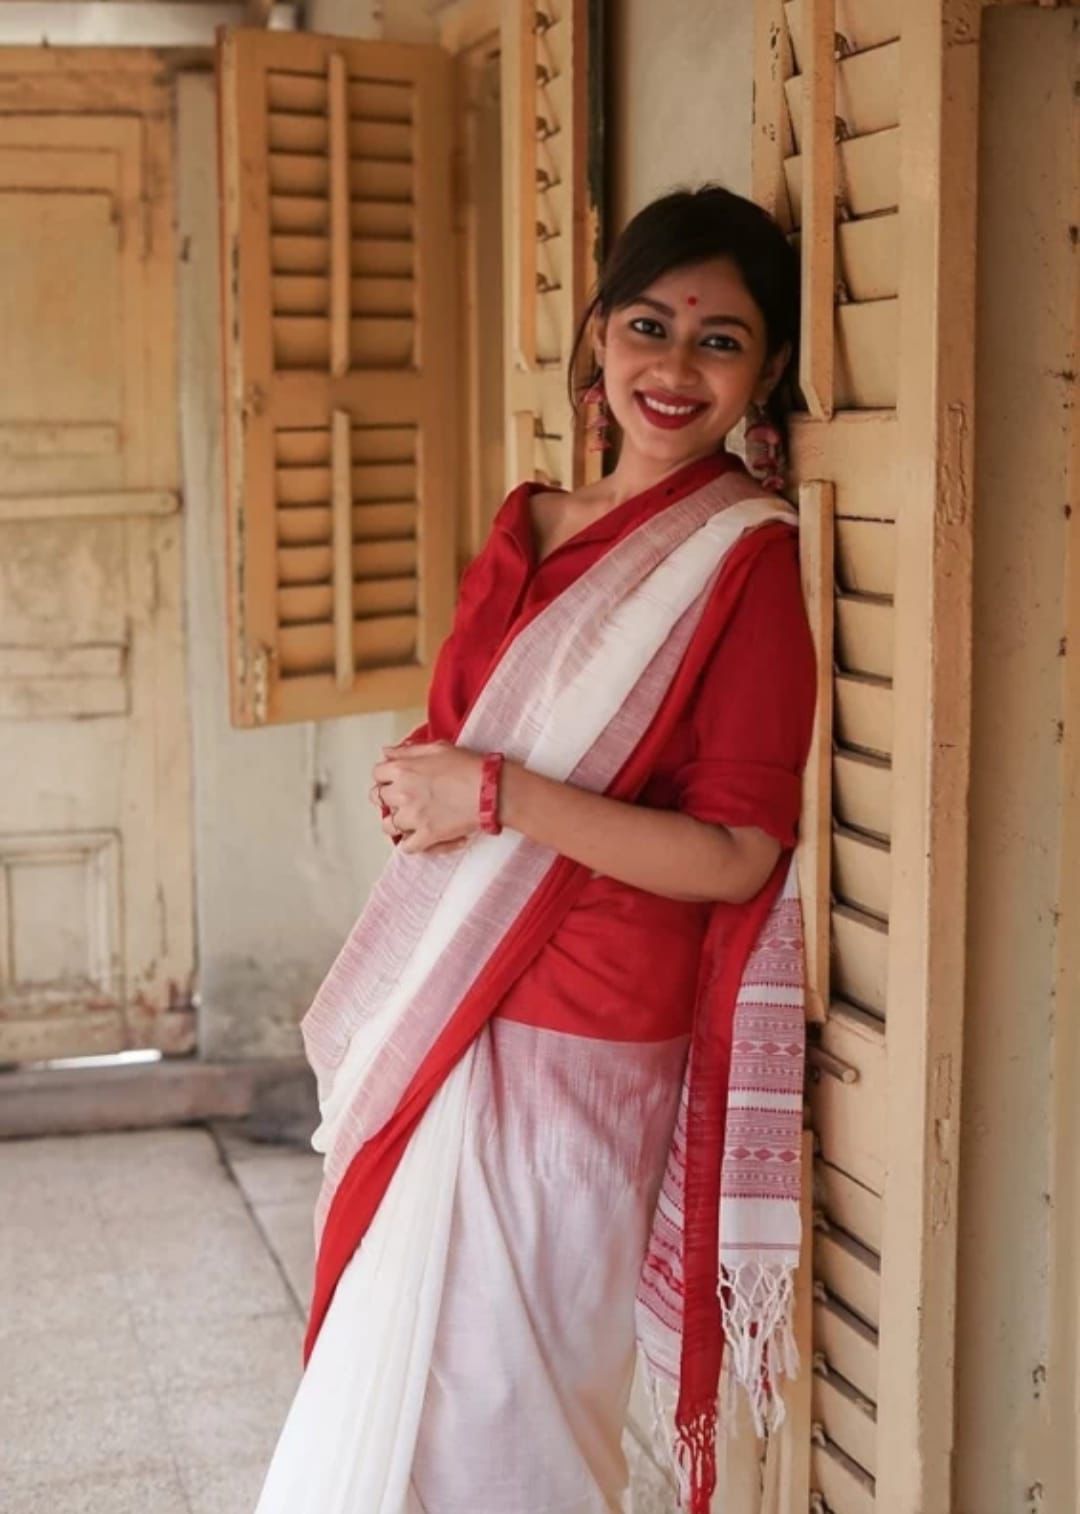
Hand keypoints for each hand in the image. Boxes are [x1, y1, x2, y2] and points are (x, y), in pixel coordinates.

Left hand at [371, 741, 483, 855]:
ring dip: (397, 823)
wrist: (490, 789)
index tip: (396, 780)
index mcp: (403, 769)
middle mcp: (402, 793)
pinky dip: (413, 843)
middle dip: (389, 798)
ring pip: (388, 826)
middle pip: (378, 799)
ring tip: (412, 820)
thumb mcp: (437, 748)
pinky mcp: (427, 835)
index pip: (377, 774)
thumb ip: (408, 751)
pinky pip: (408, 847)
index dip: (386, 777)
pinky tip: (423, 837)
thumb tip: (386, 753)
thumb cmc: (468, 766)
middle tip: (406, 799)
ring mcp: (413, 816)